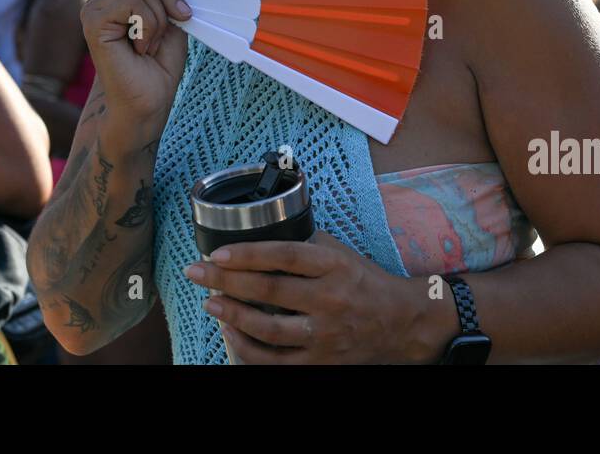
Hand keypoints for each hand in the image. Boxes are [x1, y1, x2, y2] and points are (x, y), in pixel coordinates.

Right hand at [81, 0, 190, 141]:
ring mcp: (93, 9)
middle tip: (179, 15)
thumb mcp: (168, 18)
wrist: (150, 103)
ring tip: (152, 43)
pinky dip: (149, 25)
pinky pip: (133, 3)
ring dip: (160, 15)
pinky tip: (141, 48)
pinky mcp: (93, 23)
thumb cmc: (159, 63)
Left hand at [182, 232, 425, 363]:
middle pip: (268, 291)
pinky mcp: (322, 363)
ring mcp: (325, 335)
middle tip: (196, 272)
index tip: (217, 253)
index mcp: (334, 266)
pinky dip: (247, 349)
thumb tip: (260, 235)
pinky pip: (275, 361)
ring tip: (210, 303)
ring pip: (268, 329)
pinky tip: (230, 334)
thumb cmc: (365, 282)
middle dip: (225, 281)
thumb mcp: (341, 253)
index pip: (283, 256)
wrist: (402, 322)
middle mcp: (330, 299)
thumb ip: (305, 244)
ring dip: (231, 316)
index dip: (247, 254)